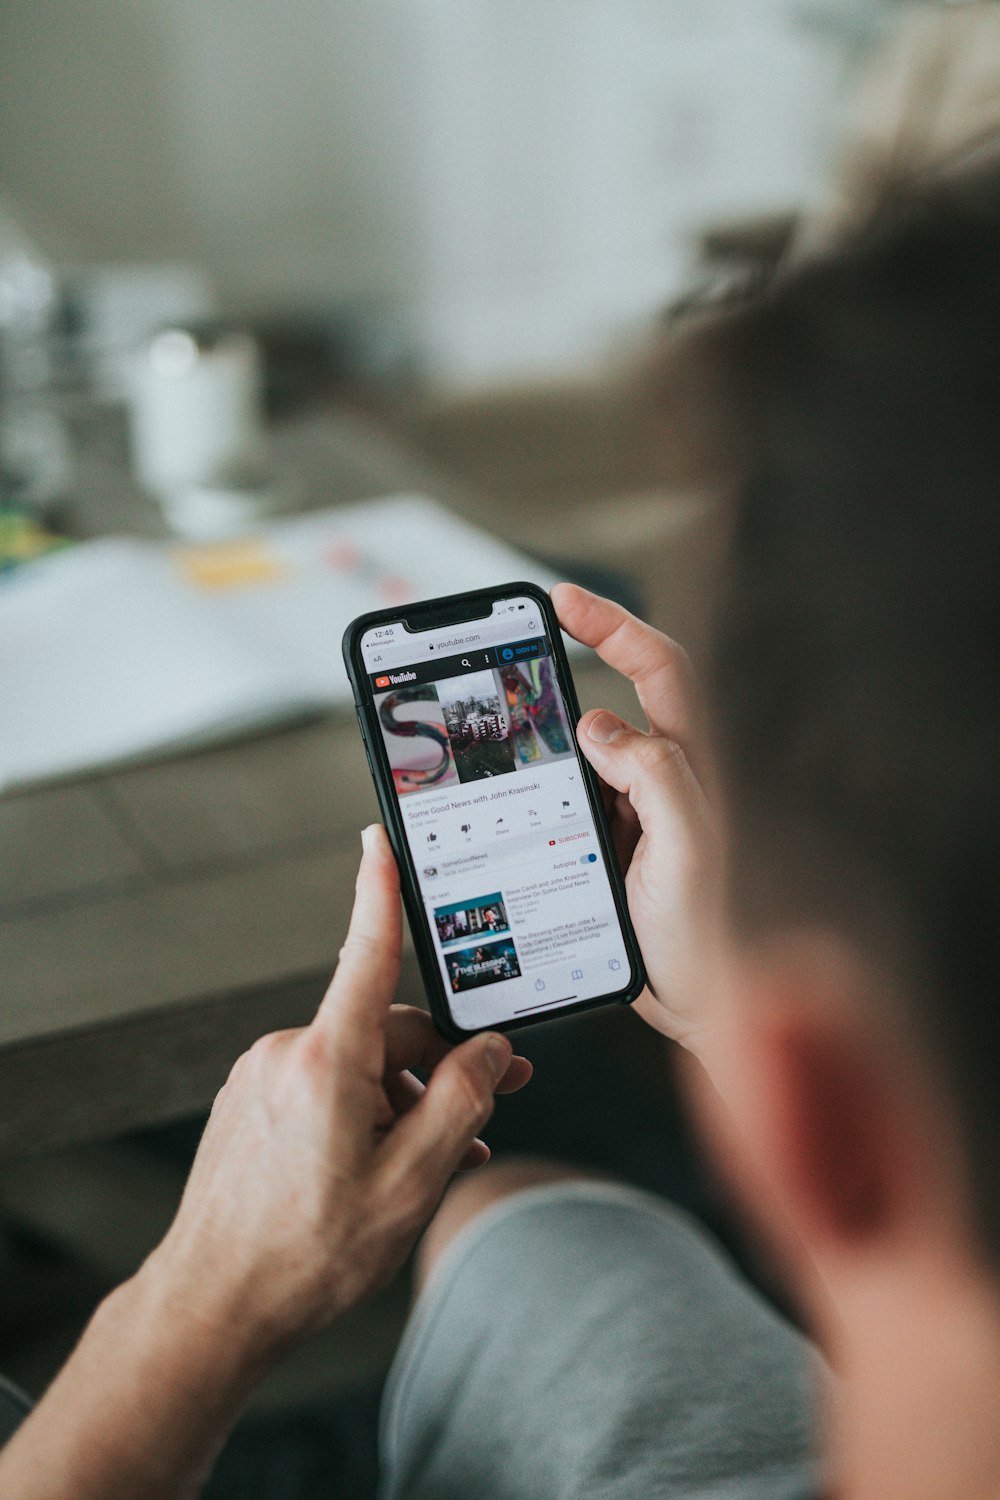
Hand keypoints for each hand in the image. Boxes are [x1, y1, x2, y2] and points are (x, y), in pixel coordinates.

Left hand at [143, 824, 531, 1365]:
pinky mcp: (250, 1104)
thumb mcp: (413, 1181)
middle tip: (493, 1105)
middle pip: (386, 1030)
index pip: (365, 954)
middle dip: (442, 1065)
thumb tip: (491, 1053)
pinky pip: (325, 1088)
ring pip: (359, 1065)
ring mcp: (262, 1079)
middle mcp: (287, 1055)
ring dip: (405, 1101)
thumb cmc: (309, 1253)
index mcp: (326, 1061)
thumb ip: (462, 1103)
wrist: (212, 1305)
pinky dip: (365, 1113)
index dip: (378, 890)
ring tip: (441, 1160)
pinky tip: (390, 1163)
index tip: (379, 837)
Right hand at [552, 583, 721, 1055]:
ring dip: (546, 758)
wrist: (710, 1011)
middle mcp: (668, 783)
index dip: (614, 627)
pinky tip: (514, 818)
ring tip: (501, 762)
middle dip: (561, 688)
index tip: (562, 599)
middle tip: (505, 678)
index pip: (661, 671)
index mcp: (696, 768)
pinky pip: (571, 809)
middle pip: (612, 708)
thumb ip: (656, 777)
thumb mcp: (691, 852)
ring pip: (582, 762)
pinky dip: (542, 805)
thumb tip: (601, 724)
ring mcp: (640, 818)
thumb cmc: (720, 937)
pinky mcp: (614, 853)